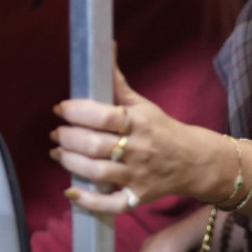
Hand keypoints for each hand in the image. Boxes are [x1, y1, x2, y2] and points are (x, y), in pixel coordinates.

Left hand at [52, 65, 222, 212]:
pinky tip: (70, 191)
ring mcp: (137, 176)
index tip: (61, 108)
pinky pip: (109, 205)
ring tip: (58, 153)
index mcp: (140, 122)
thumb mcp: (144, 105)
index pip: (105, 116)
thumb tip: (106, 47)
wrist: (193, 161)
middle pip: (95, 146)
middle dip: (69, 138)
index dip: (78, 112)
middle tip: (57, 132)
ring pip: (96, 173)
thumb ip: (118, 83)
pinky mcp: (136, 198)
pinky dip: (87, 201)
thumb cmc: (163, 129)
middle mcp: (138, 150)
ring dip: (70, 163)